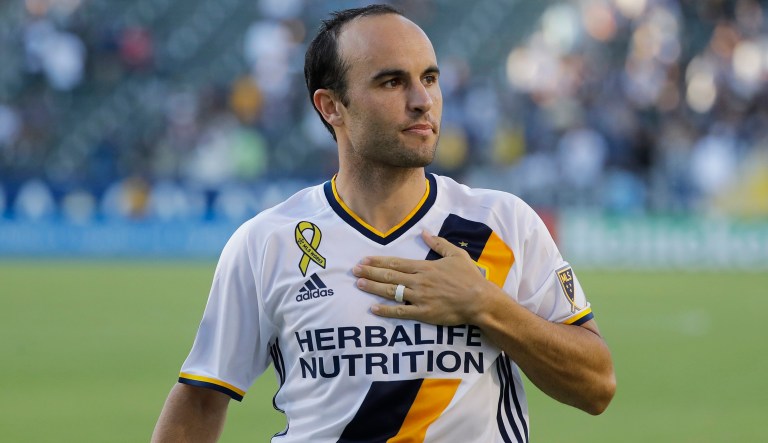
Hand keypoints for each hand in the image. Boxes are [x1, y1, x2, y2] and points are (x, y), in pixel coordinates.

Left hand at [352, 230, 495, 324]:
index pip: (396, 263)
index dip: (378, 261)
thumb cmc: (469, 277)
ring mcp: (420, 297)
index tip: (364, 260)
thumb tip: (424, 232)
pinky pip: (401, 312)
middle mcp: (419, 281)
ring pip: (392, 292)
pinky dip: (386, 310)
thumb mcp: (456, 255)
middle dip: (370, 273)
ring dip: (373, 288)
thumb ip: (438, 243)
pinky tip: (373, 308)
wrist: (480, 300)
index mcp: (425, 267)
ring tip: (359, 284)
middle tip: (354, 270)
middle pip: (389, 276)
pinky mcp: (424, 313)